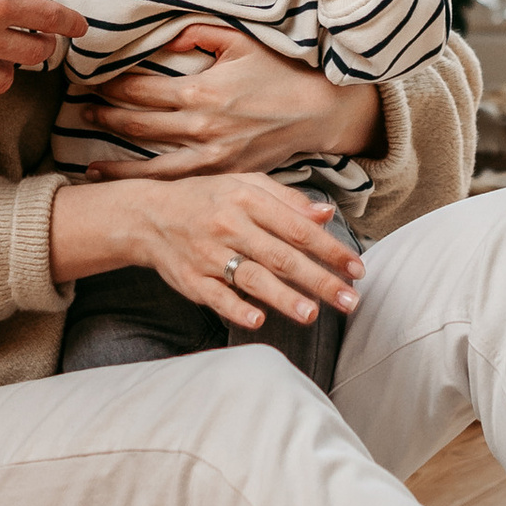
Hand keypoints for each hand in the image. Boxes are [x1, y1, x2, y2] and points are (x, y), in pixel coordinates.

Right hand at [51, 171, 359, 331]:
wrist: (147, 215)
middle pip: (281, 257)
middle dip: (319, 280)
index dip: (330, 249)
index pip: (298, 228)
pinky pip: (215, 297)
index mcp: (248, 199)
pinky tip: (257, 320)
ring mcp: (208, 254)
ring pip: (252, 278)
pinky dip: (235, 309)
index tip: (357, 268)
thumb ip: (286, 199)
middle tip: (349, 300)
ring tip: (312, 315)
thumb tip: (326, 213)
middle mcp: (230, 226)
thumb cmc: (206, 199)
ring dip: (284, 298)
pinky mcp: (190, 279)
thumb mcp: (245, 185)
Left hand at [54, 22, 381, 176]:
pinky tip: (128, 186)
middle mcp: (201, 127)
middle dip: (105, 115)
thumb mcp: (239, 41)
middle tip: (79, 108)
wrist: (318, 112)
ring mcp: (211, 156)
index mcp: (201, 91)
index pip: (141, 89)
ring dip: (116, 160)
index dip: (111, 84)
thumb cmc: (280, 71)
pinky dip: (148, 185)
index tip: (89, 79)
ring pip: (150, 162)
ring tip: (88, 156)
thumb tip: (163, 36)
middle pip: (138, 123)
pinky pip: (177, 182)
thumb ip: (197, 34)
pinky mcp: (222, 175)